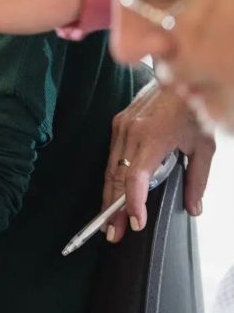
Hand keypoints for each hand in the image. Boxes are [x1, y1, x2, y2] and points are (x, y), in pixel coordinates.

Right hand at [103, 82, 214, 241]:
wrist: (176, 78)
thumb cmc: (191, 109)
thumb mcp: (203, 146)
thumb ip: (197, 179)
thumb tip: (194, 207)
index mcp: (154, 138)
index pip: (135, 177)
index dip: (133, 203)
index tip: (136, 222)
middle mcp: (132, 132)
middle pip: (117, 178)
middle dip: (113, 210)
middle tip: (114, 234)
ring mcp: (121, 127)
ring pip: (110, 170)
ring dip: (108, 198)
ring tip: (109, 223)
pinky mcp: (117, 124)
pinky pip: (111, 158)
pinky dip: (111, 180)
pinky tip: (112, 197)